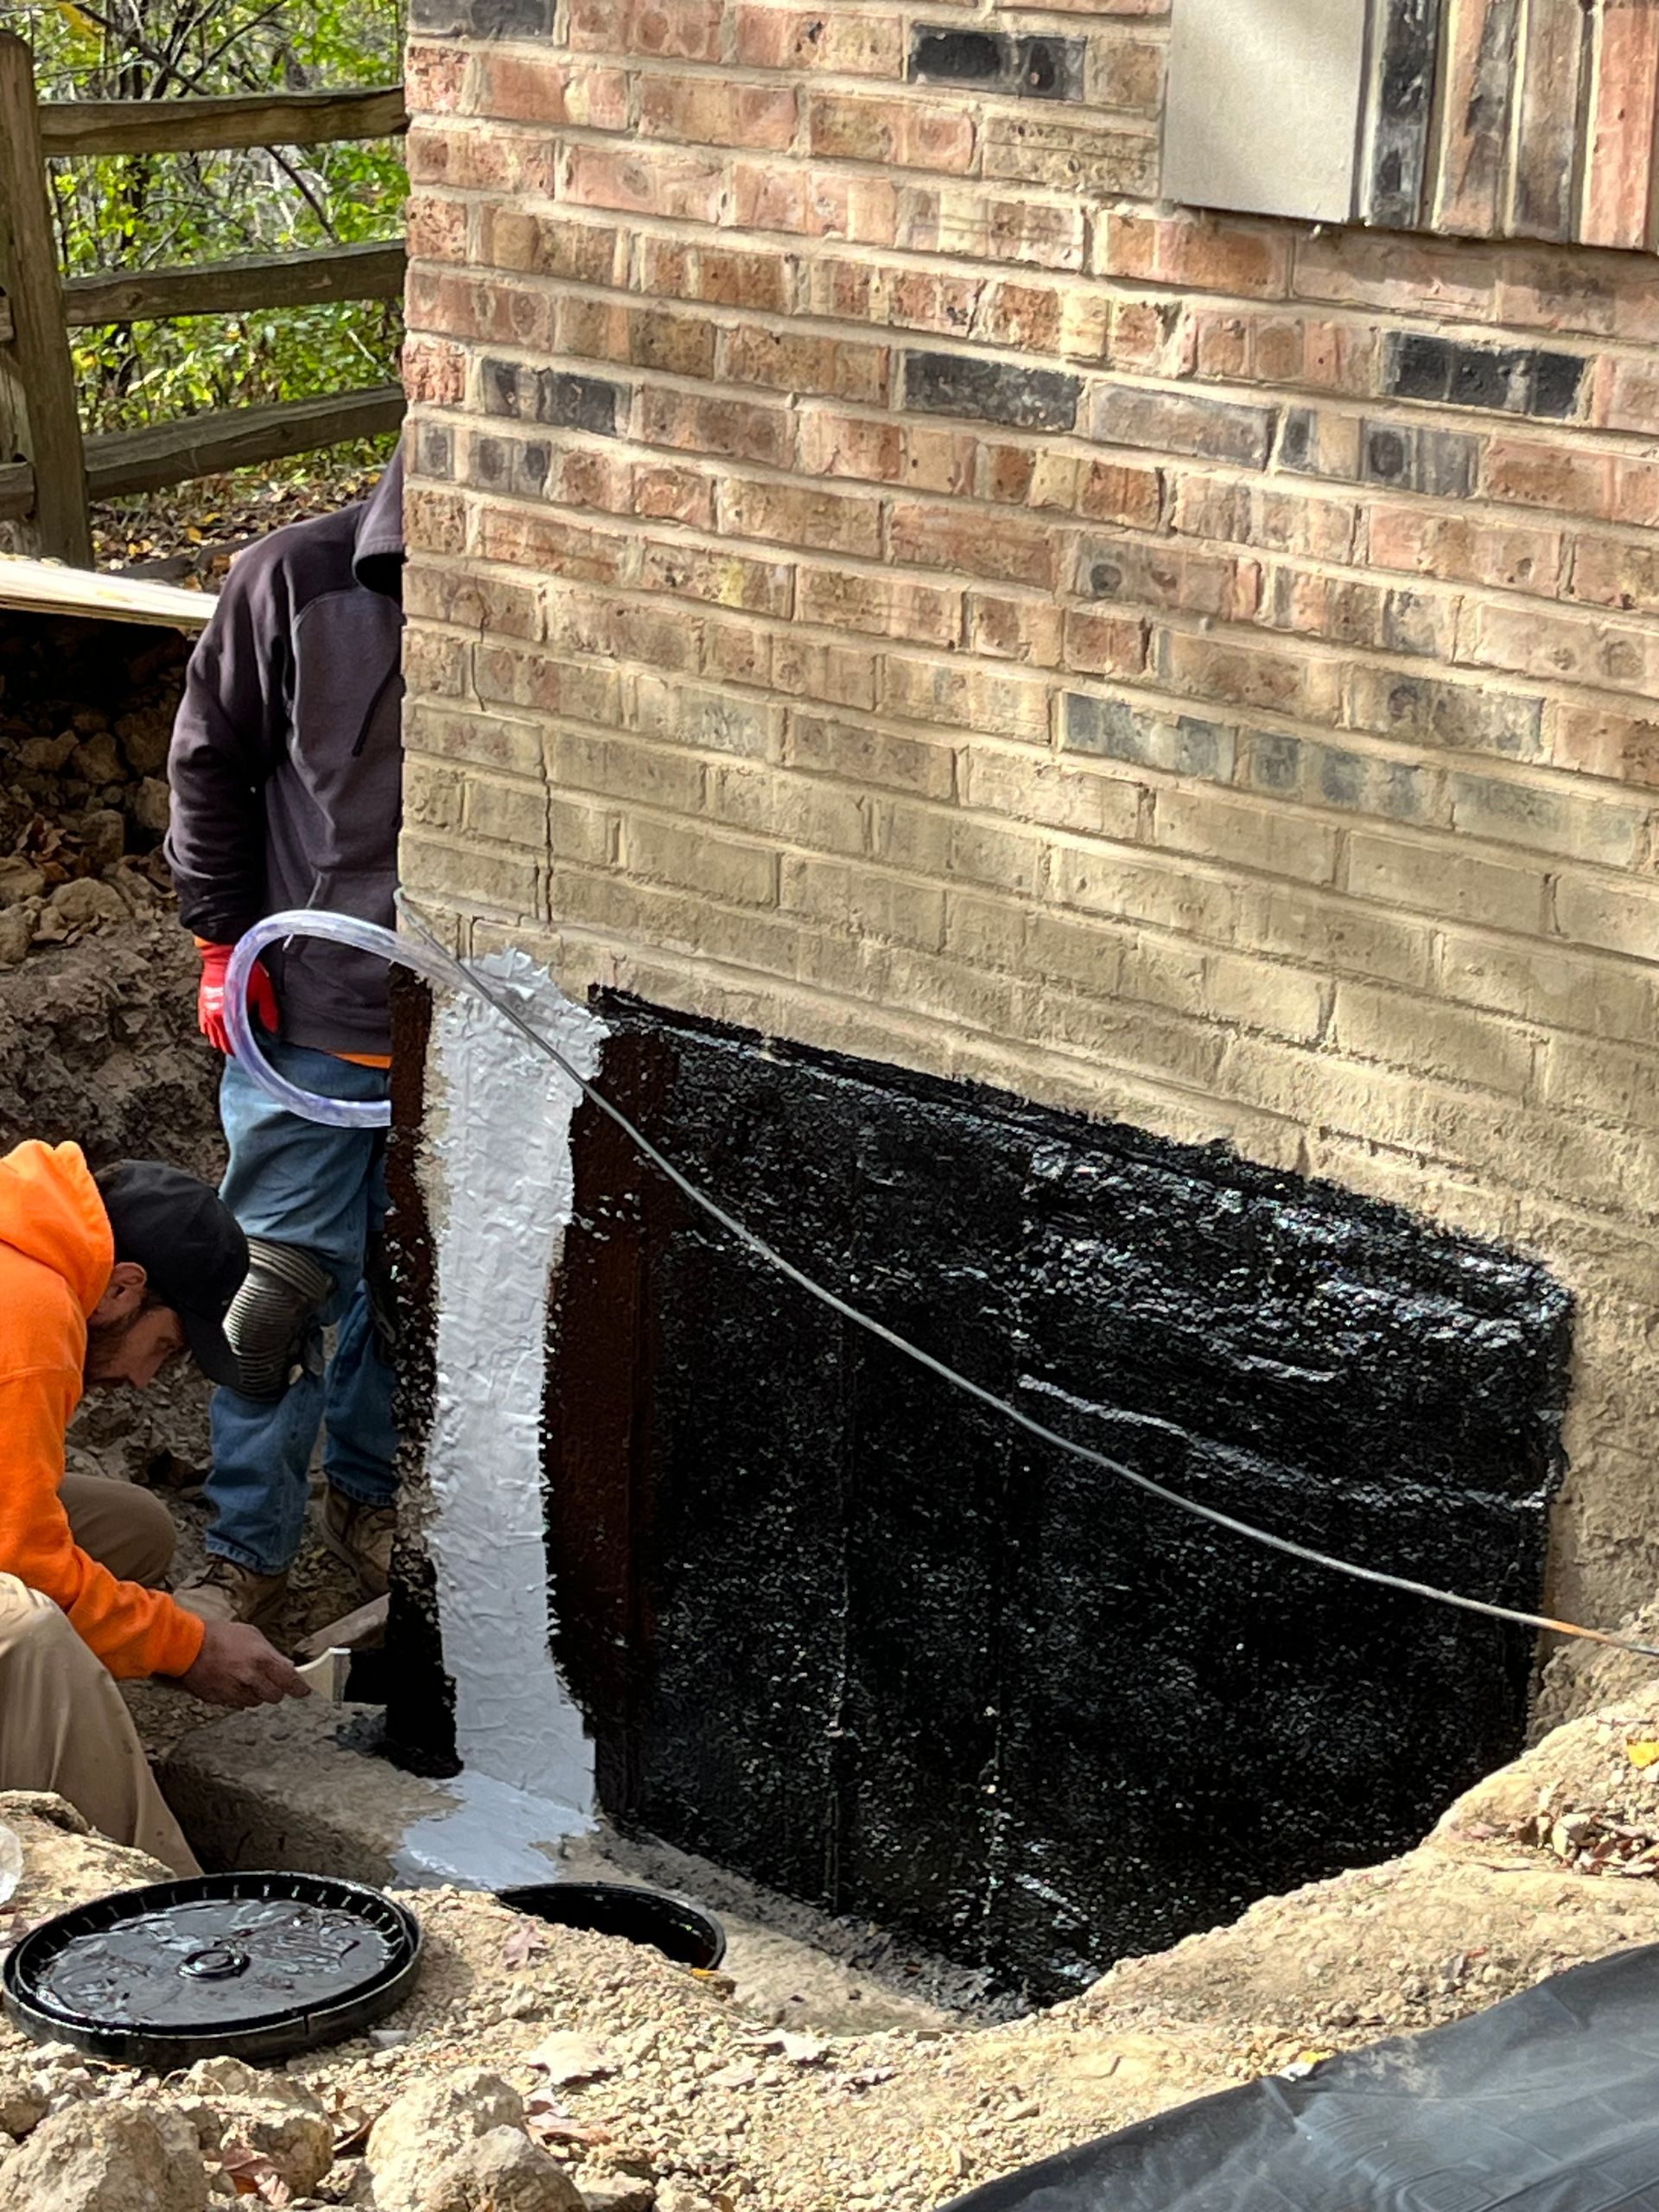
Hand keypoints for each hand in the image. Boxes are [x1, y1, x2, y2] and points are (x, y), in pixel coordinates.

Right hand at [173, 1620, 310, 1708]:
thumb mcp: (252, 1635)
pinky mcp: (221, 1700)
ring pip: (256, 1702)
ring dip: (256, 1693)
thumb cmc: (219, 1636)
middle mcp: (251, 1678)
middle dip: (275, 1689)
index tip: (303, 1690)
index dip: (299, 1688)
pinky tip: (233, 1683)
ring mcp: (235, 1691)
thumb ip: (271, 1652)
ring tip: (246, 1678)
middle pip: (275, 1696)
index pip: (290, 1680)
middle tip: (269, 1680)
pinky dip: (240, 1697)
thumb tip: (285, 1665)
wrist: (188, 1646)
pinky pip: (238, 1704)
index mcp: (262, 1659)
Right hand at [197, 941, 277, 1056]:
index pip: (233, 1044)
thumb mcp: (263, 991)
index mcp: (227, 1016)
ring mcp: (205, 1011)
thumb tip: (273, 1029)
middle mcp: (213, 1017)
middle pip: (220, 1043)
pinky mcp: (202, 1004)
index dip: (241, 1051)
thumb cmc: (244, 970)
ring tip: (233, 1041)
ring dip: (221, 1040)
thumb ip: (268, 1012)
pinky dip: (212, 1031)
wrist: (223, 953)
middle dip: (231, 1047)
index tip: (249, 1055)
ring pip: (210, 1036)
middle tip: (243, 1049)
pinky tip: (221, 1030)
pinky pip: (204, 1026)